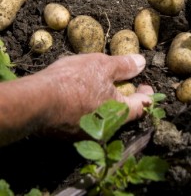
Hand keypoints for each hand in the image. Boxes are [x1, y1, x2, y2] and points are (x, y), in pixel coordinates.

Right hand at [0, 53, 152, 144]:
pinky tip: (79, 96)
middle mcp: (105, 129)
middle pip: (122, 114)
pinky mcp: (69, 135)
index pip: (141, 106)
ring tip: (100, 88)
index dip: (146, 95)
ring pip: (103, 118)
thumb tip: (141, 63)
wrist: (37, 101)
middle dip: (125, 99)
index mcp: (118, 112)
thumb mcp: (101, 65)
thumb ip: (123, 66)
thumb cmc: (72, 80)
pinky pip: (85, 121)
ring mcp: (86, 134)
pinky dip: (88, 108)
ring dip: (105, 103)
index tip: (146, 87)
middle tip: (123, 85)